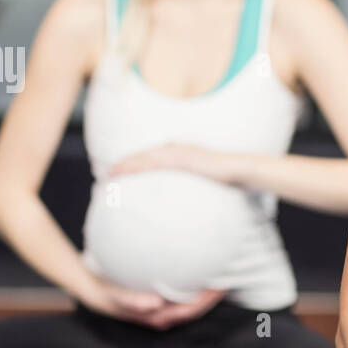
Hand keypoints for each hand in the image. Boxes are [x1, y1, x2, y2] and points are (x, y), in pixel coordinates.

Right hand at [78, 275, 226, 329]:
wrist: (96, 293)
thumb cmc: (107, 294)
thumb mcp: (116, 297)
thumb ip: (133, 301)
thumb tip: (155, 304)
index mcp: (159, 317)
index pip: (191, 310)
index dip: (208, 300)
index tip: (221, 285)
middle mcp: (165, 316)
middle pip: (195, 308)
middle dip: (212, 296)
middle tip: (228, 277)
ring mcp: (164, 310)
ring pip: (191, 303)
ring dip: (205, 292)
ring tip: (221, 274)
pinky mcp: (162, 302)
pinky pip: (183, 296)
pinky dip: (194, 287)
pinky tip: (202, 275)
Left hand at [107, 142, 234, 182]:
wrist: (237, 169)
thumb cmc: (224, 176)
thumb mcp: (205, 178)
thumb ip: (193, 185)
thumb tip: (187, 200)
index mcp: (179, 151)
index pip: (152, 156)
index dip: (134, 162)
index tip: (121, 171)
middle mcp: (175, 148)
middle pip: (144, 155)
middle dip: (126, 163)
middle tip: (110, 174)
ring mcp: (177, 152)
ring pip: (145, 158)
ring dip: (127, 165)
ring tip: (112, 174)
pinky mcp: (181, 159)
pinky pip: (154, 163)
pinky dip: (139, 167)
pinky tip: (128, 174)